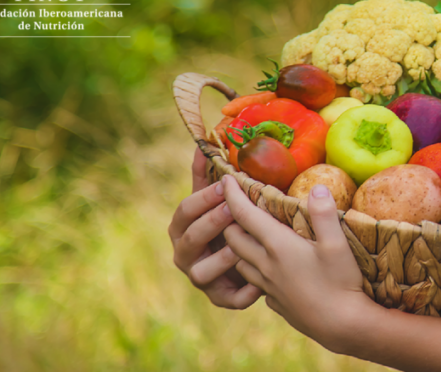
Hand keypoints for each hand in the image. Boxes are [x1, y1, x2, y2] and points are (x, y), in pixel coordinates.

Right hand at [168, 149, 263, 308]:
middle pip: (190, 239)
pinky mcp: (220, 298)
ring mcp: (200, 277)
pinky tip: (258, 284)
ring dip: (221, 259)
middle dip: (211, 223)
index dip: (202, 199)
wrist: (245, 260)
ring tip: (241, 247)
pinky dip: (242, 292)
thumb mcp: (217, 199)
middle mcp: (185, 253)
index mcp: (182, 227)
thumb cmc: (228, 221)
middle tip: (233, 210)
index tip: (223, 185)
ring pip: (201, 272)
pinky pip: (227, 298)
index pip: (184, 211)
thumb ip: (207, 174)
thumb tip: (203, 142)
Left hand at [221, 174, 372, 344]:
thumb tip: (316, 187)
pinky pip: (254, 281)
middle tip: (237, 204)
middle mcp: (266, 264)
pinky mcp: (275, 301)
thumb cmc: (341, 283)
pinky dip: (253, 267)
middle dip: (230, 218)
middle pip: (233, 237)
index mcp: (277, 245)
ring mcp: (268, 285)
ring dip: (238, 244)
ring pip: (240, 260)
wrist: (341, 326)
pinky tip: (268, 266)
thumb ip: (324, 214)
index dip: (233, 194)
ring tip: (248, 233)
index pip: (245, 214)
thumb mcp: (338, 244)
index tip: (227, 177)